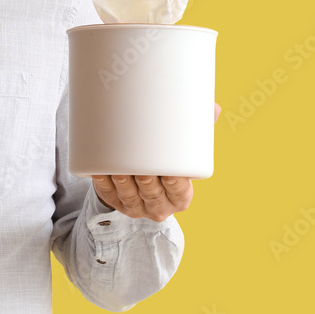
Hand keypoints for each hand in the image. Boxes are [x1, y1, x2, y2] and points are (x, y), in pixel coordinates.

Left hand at [91, 102, 221, 220]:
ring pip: (129, 196)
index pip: (180, 191)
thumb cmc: (166, 165)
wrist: (140, 186)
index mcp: (180, 196)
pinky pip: (108, 194)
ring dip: (123, 183)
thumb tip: (214, 107)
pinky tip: (99, 172)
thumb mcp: (183, 154)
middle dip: (146, 182)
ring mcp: (135, 206)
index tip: (169, 172)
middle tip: (141, 166)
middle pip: (152, 194)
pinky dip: (103, 183)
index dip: (174, 184)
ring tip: (118, 168)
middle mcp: (159, 205)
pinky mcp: (114, 202)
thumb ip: (197, 132)